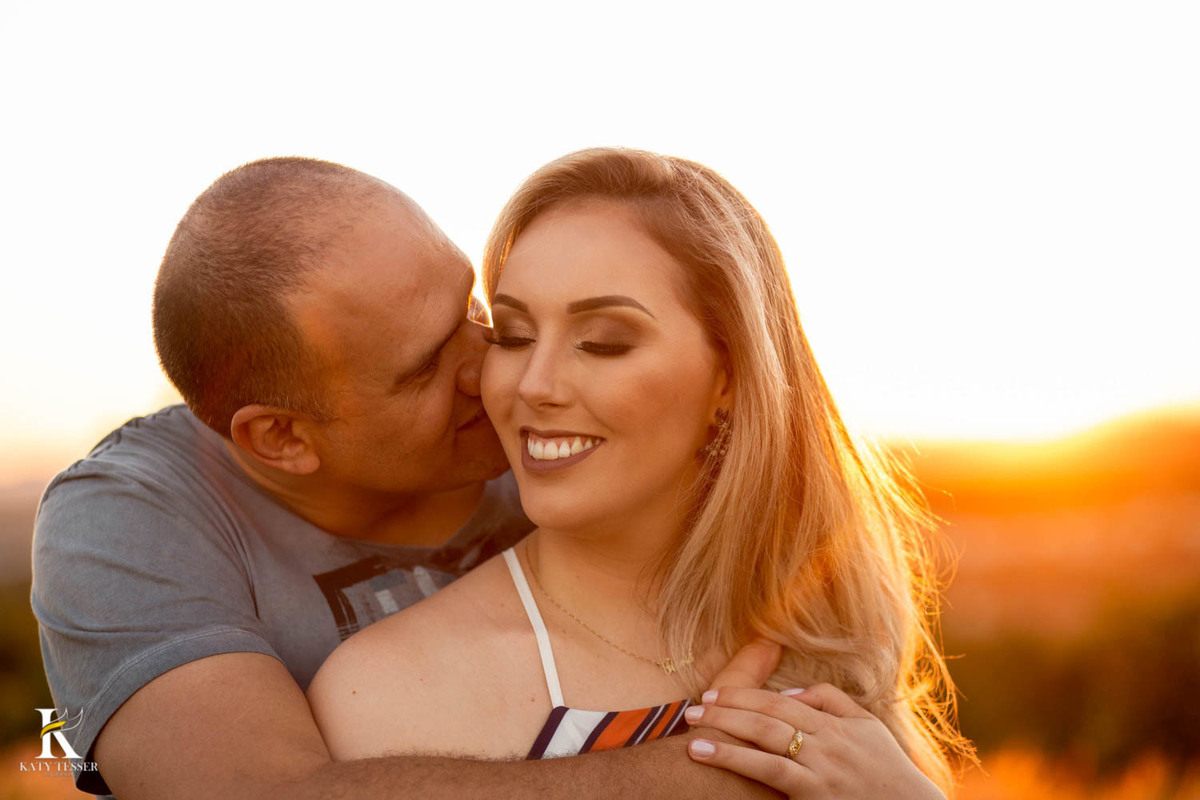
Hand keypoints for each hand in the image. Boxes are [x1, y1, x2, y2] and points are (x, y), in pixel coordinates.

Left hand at [683, 684, 943, 799]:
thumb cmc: (887, 772)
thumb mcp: (867, 728)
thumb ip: (830, 702)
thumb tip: (787, 693)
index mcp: (837, 723)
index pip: (780, 703)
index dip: (745, 695)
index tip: (715, 694)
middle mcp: (828, 740)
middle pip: (768, 716)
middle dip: (727, 710)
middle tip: (694, 709)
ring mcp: (822, 767)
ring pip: (765, 739)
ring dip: (725, 732)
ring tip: (693, 733)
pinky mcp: (815, 792)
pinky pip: (771, 770)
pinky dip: (737, 759)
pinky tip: (711, 754)